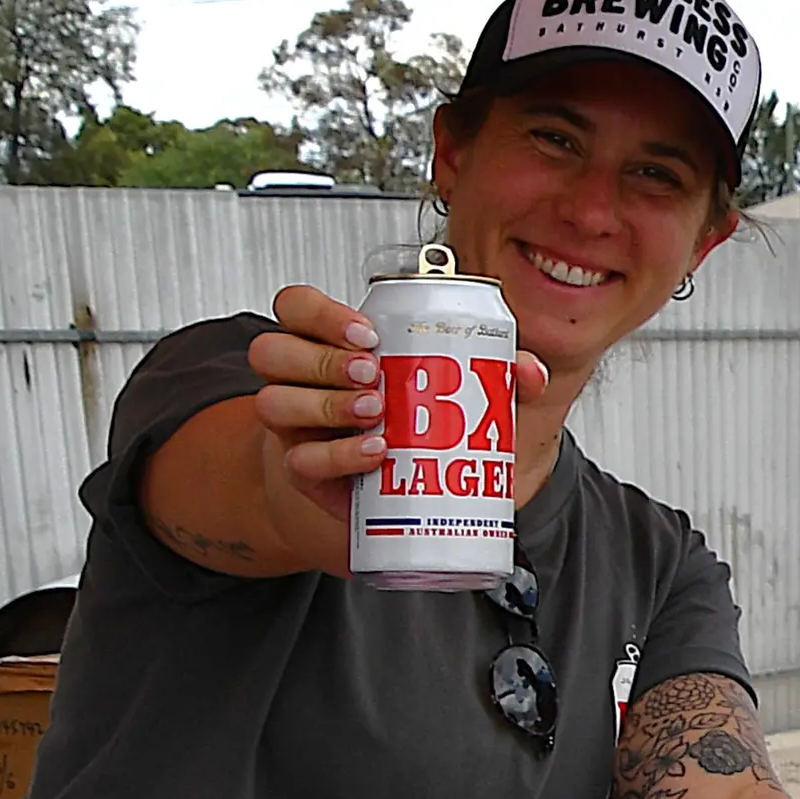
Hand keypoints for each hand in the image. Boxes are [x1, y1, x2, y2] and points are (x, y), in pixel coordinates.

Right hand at [242, 283, 547, 522]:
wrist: (411, 490)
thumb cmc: (424, 422)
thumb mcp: (462, 390)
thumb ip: (498, 372)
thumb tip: (527, 368)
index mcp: (331, 344)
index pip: (295, 307)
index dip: (319, 313)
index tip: (368, 332)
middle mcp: (301, 379)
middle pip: (272, 351)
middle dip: (322, 359)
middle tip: (373, 371)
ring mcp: (296, 426)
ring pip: (275, 402)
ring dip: (325, 403)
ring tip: (377, 410)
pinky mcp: (306, 471)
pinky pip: (301, 460)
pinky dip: (338, 454)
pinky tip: (375, 451)